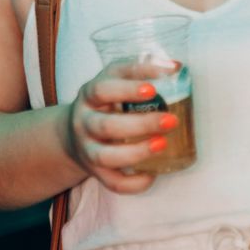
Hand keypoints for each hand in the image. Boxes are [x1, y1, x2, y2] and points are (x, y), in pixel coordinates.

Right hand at [66, 60, 179, 193]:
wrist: (72, 133)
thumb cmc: (105, 102)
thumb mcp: (113, 80)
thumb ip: (140, 71)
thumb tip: (177, 66)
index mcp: (89, 95)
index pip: (103, 89)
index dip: (127, 88)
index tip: (153, 88)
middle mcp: (84, 122)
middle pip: (106, 126)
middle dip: (140, 124)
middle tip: (171, 120)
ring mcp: (87, 149)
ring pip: (105, 157)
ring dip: (136, 153)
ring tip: (162, 144)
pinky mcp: (94, 171)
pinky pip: (111, 183)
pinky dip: (132, 183)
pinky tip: (152, 175)